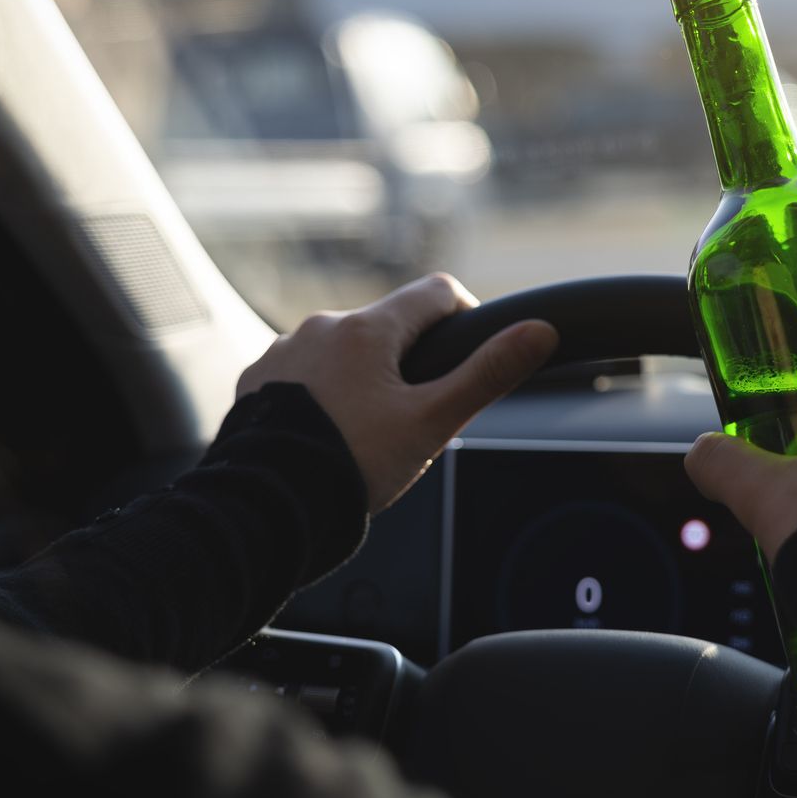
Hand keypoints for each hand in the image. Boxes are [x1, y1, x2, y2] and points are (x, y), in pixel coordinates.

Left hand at [236, 274, 557, 512]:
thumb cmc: (351, 465)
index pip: (435, 292)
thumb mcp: (431, 422)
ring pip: (342, 351)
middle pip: (387, 325)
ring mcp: (283, 353)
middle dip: (409, 361)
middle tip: (417, 415)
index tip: (470, 352)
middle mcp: (321, 327)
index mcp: (367, 329)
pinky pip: (302, 374)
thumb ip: (486, 374)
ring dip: (362, 377)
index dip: (465, 315)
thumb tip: (539, 331)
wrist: (268, 505)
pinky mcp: (257, 382)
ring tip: (367, 432)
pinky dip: (321, 395)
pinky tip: (326, 434)